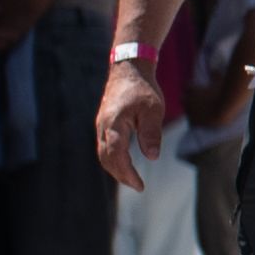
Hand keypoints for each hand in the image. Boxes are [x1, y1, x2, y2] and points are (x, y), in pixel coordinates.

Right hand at [94, 54, 169, 193]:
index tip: (139, 185)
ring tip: (132, 179)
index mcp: (114, 124)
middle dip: (120, 175)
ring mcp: (101, 125)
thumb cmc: (143, 88)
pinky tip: (125, 164)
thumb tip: (152, 157)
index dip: (126, 173)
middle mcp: (103, 127)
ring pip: (103, 154)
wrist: (129, 68)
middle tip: (137, 186)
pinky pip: (104, 146)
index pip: (116, 156)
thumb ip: (151, 133)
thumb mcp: (153, 110)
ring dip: (115, 169)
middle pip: (106, 159)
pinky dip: (113, 159)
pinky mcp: (103, 123)